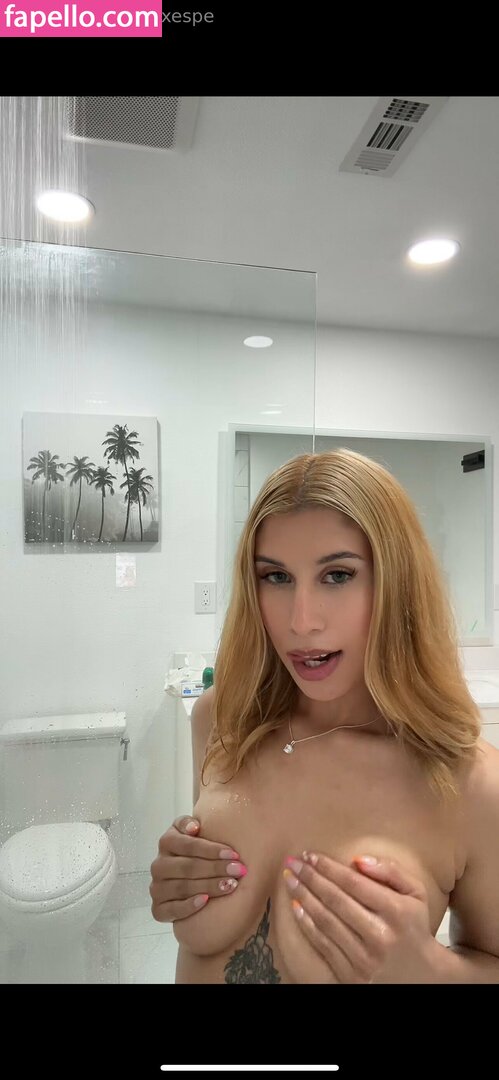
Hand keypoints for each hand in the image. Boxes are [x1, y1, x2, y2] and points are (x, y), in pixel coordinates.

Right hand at [149, 815, 246, 921]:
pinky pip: (172, 909)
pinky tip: (205, 901)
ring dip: (209, 886)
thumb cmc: (196, 851)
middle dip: (215, 868)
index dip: (211, 849)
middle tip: (238, 870)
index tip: (234, 854)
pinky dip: (188, 906)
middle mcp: (158, 865)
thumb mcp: (192, 831)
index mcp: (166, 842)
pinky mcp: (158, 909)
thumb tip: (195, 827)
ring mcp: (157, 888)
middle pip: (187, 867)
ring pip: (182, 887)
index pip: (188, 845)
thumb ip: (190, 824)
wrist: (184, 878)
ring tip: (231, 885)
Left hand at [283, 851, 443, 982]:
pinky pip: (324, 945)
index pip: (353, 883)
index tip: (310, 855)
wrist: (422, 975)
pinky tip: (297, 906)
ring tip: (289, 879)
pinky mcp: (353, 976)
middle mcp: (380, 936)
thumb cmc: (413, 926)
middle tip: (292, 863)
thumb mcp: (415, 893)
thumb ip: (391, 871)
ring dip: (303, 897)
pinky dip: (307, 924)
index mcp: (396, 912)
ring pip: (326, 922)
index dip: (328, 867)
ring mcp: (365, 959)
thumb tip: (357, 860)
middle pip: (335, 900)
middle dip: (310, 878)